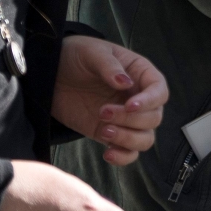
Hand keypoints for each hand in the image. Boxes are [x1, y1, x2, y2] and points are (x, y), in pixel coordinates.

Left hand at [51, 36, 168, 165]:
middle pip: (154, 118)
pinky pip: (128, 153)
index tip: (129, 106)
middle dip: (130, 120)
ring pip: (145, 138)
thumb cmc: (77, 56)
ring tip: (103, 130)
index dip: (149, 101)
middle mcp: (138, 98)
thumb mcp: (93, 52)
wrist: (51, 73)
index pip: (159, 91)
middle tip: (103, 112)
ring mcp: (125, 119)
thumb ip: (109, 66)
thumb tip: (125, 83)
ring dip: (128, 139)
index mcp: (140, 74)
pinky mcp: (108, 134)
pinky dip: (123, 157)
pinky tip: (107, 153)